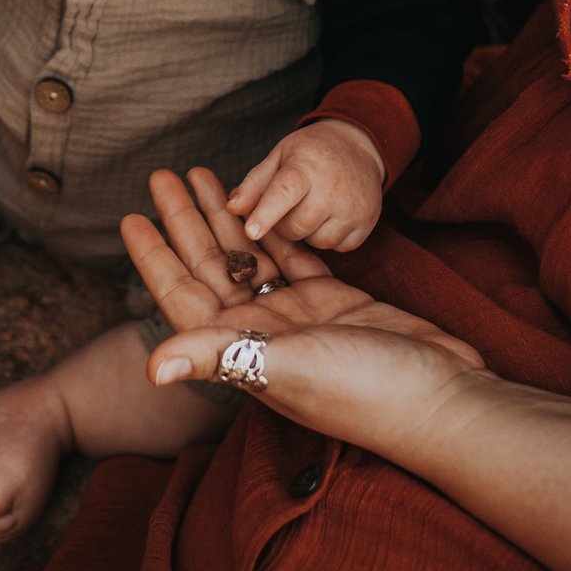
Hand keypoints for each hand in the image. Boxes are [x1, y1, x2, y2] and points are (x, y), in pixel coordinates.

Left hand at [125, 168, 485, 458]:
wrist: (441, 397)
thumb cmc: (365, 393)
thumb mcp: (286, 367)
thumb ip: (219, 358)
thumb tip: (151, 370)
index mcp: (239, 349)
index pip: (180, 296)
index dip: (153, 257)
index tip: (130, 215)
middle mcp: (260, 332)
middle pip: (209, 266)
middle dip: (185, 220)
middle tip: (163, 173)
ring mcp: (296, 317)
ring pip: (249, 256)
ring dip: (226, 217)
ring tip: (207, 174)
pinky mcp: (333, 303)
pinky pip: (293, 258)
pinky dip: (276, 230)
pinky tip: (260, 202)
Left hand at [227, 117, 385, 249]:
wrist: (358, 146)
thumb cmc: (311, 153)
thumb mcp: (279, 157)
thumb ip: (254, 184)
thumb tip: (231, 208)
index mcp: (305, 167)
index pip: (283, 193)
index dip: (266, 214)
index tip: (251, 231)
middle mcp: (332, 188)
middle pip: (296, 227)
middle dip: (285, 224)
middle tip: (290, 207)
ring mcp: (353, 207)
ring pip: (318, 241)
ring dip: (309, 232)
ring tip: (312, 208)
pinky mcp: (368, 222)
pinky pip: (340, 247)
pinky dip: (331, 237)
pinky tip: (331, 216)